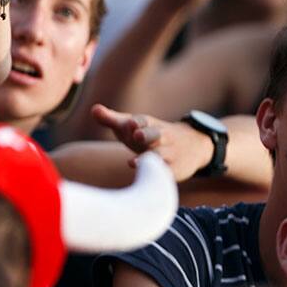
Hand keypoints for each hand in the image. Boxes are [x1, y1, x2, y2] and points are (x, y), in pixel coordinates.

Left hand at [92, 104, 212, 181]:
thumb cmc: (150, 135)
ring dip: (151, 157)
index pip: (143, 121)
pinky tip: (147, 177)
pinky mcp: (174, 169)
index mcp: (149, 125)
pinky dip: (159, 174)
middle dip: (146, 134)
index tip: (129, 123)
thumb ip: (112, 119)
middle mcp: (161, 137)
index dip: (136, 122)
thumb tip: (93, 109)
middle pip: (155, 134)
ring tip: (133, 162)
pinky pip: (168, 173)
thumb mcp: (133, 126)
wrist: (192, 146)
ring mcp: (169, 153)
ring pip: (162, 154)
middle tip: (137, 135)